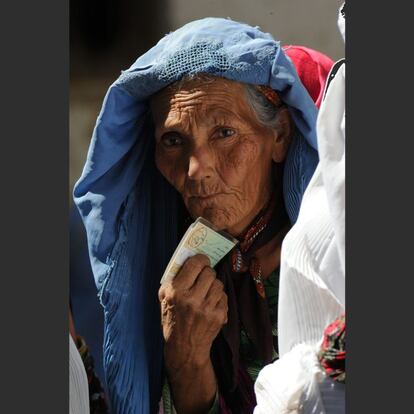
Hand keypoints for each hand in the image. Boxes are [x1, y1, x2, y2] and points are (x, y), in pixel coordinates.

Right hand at [158, 254, 227, 371]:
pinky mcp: (218, 315)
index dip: (201, 259)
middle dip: (207, 273)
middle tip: (203, 277)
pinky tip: (211, 304)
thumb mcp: (164, 299)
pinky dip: (218, 298)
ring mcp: (207, 308)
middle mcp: (192, 298)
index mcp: (177, 291)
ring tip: (206, 292)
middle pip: (210, 272)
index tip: (202, 260)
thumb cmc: (172, 319)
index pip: (195, 264)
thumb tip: (187, 261)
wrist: (184, 348)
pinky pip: (224, 296)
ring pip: (219, 283)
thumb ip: (173, 280)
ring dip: (213, 286)